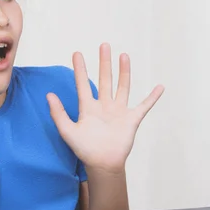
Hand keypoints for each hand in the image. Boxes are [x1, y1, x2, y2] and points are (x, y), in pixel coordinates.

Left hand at [47, 43, 163, 173]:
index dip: (80, 69)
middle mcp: (104, 106)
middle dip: (104, 63)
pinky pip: (144, 106)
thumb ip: (58, 113)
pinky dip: (152, 97)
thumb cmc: (85, 150)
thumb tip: (49, 95)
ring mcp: (119, 112)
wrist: (103, 164)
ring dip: (124, 72)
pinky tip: (160, 87)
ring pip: (123, 87)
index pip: (83, 84)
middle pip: (105, 79)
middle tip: (104, 45)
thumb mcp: (68, 131)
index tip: (76, 53)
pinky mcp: (131, 119)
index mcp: (88, 108)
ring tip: (124, 55)